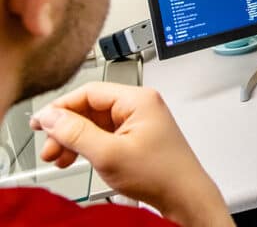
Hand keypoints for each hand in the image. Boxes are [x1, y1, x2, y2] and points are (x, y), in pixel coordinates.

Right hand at [30, 82, 232, 226]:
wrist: (184, 196)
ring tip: (60, 158)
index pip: (89, 91)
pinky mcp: (138, 136)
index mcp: (138, 100)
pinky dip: (88, 146)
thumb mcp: (109, 154)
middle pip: (90, 107)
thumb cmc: (161, 174)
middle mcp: (140, 106)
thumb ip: (76, 133)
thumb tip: (50, 116)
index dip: (61, 108)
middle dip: (66, 128)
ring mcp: (140, 121)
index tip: (41, 124)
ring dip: (74, 139)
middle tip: (50, 148)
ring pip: (95, 122)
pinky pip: (105, 134)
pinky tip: (77, 159)